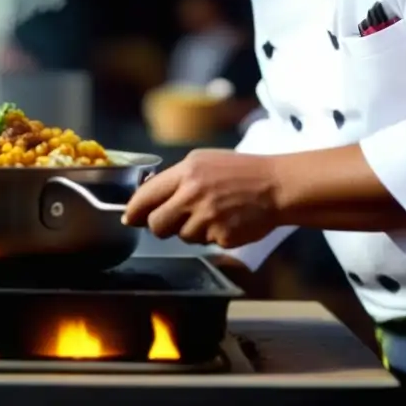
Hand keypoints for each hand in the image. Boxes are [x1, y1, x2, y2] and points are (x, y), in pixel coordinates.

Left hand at [123, 149, 280, 247]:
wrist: (276, 185)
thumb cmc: (239, 171)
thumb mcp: (204, 161)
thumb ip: (176, 178)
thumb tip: (147, 197)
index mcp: (186, 172)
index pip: (146, 195)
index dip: (134, 210)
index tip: (129, 218)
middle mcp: (192, 195)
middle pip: (157, 224)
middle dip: (160, 226)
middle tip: (172, 221)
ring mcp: (207, 218)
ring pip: (181, 236)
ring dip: (191, 230)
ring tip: (211, 214)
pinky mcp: (222, 236)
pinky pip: (205, 243)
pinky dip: (212, 236)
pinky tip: (226, 222)